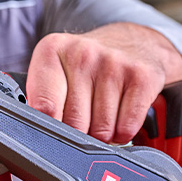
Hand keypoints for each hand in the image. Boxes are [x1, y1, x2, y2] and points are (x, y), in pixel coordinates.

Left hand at [26, 23, 181, 143]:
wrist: (133, 42)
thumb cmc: (87, 64)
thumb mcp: (56, 70)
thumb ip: (43, 99)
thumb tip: (41, 138)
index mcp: (52, 50)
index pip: (43, 107)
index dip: (49, 128)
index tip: (54, 130)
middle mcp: (82, 53)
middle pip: (74, 124)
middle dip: (79, 133)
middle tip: (83, 119)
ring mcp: (113, 64)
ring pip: (101, 130)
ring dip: (102, 135)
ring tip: (102, 114)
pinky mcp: (141, 77)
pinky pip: (126, 128)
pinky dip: (123, 133)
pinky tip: (120, 116)